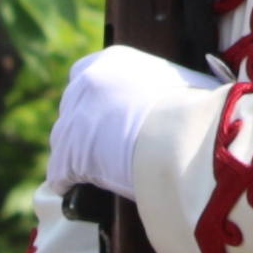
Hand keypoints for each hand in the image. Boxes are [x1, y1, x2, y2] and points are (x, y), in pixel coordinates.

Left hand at [47, 47, 211, 202]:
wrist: (180, 136)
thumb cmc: (193, 109)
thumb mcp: (183, 82)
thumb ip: (170, 86)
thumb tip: (186, 97)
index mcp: (112, 61)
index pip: (90, 74)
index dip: (103, 99)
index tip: (116, 116)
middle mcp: (84, 84)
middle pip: (74, 107)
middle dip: (89, 125)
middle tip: (112, 145)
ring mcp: (70, 119)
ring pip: (64, 141)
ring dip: (79, 155)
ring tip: (101, 172)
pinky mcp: (65, 156)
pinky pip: (60, 174)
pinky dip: (71, 183)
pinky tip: (84, 190)